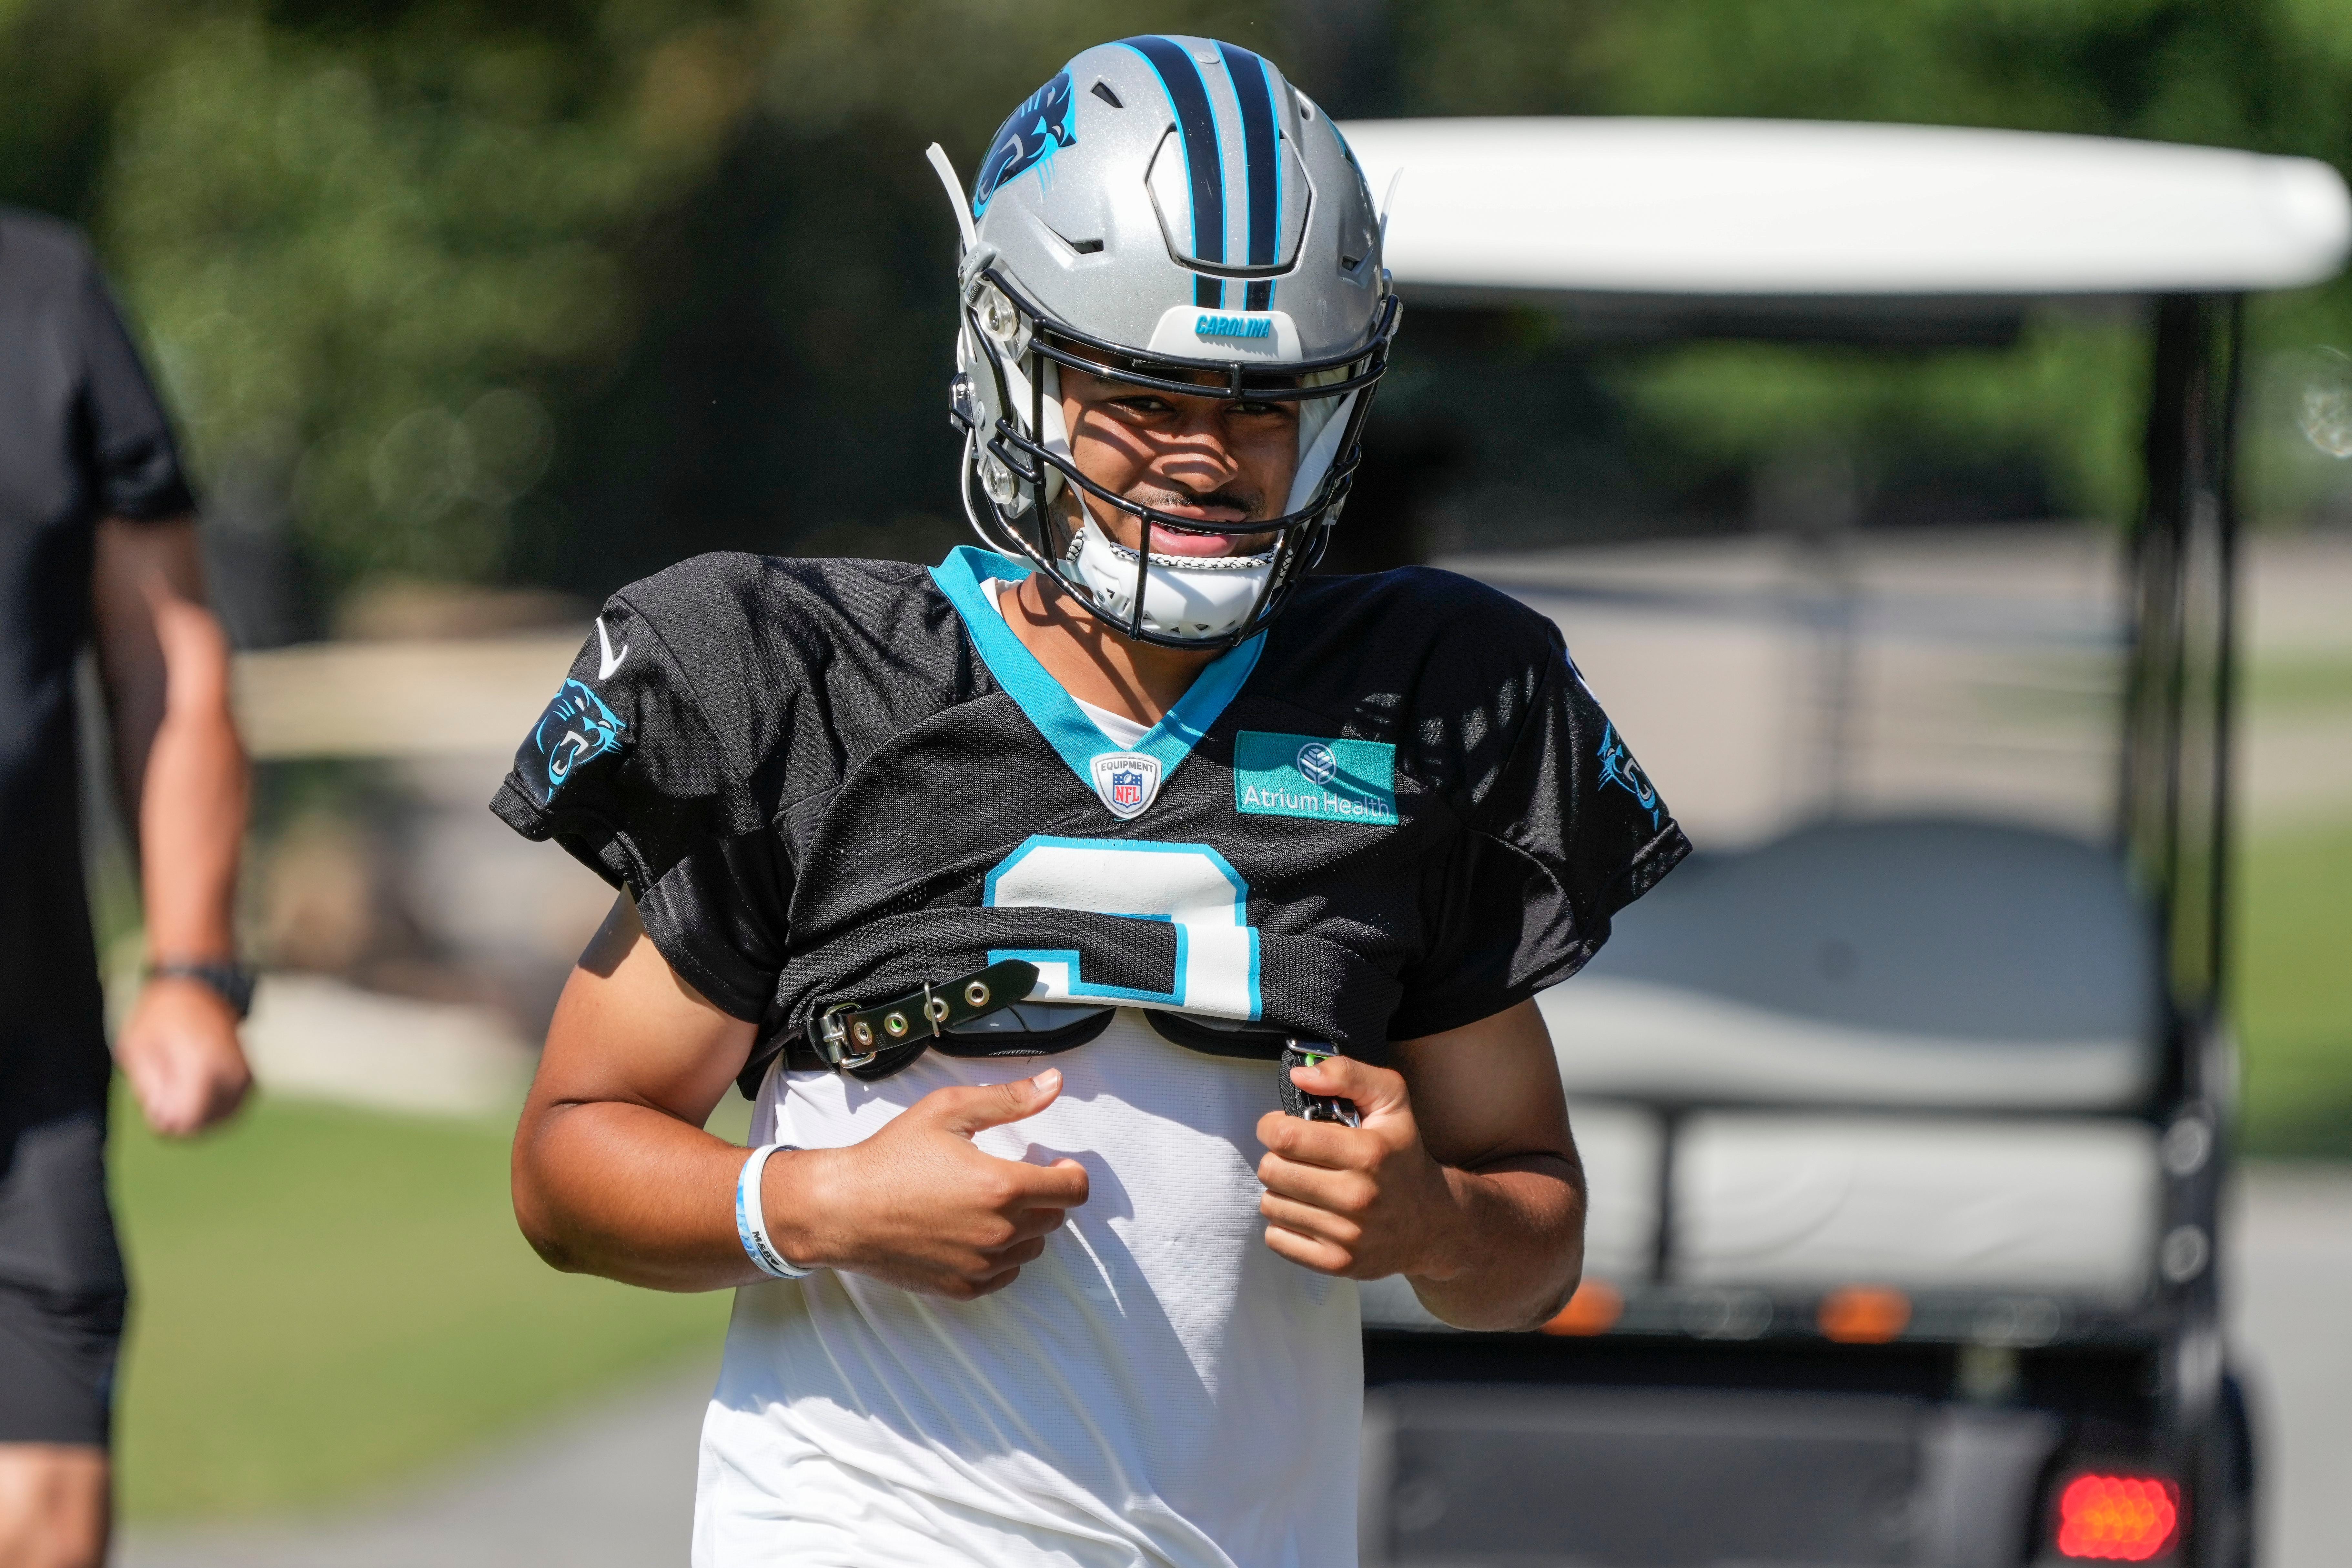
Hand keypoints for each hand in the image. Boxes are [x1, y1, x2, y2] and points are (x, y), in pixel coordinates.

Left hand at [116, 975, 252, 1136]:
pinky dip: (210, 1108)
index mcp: (204, 1067)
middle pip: (201, 1124)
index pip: (187, 1121)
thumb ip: (148, 1088)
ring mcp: (245, 1077)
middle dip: (177, 1117)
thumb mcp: (138, 1048)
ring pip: (218, 1120)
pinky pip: (230, 1110)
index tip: (152, 1103)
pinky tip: (194, 1090)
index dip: (163, 1121)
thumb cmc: (162, 1015)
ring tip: (177, 1086)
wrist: (199, 986)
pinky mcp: (249, 1078)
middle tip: (161, 1091)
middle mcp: (232, 1074)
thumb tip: (164, 1119)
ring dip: (195, 1113)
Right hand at [772, 1068, 1089, 1300]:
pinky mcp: (963, 1287)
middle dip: (1043, 1195)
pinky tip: (973, 1232)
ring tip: (987, 1204)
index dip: (1070, 1172)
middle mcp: (999, 1232)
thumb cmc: (890, 1158)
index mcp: (1002, 1187)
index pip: (1073, 1189)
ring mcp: (981, 1265)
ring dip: (1024, 1226)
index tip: (1053, 1164)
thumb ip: (1008, 1100)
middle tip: (1010, 1178)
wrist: (842, 1209)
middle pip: (1054, 1218)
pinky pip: (1005, 1274)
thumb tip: (1054, 1084)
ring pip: (1032, 1248)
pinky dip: (1000, 1256)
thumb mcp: (948, 1111)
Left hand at [1255, 1055, 1458, 1279]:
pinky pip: (1276, 1238)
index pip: (1285, 1136)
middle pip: (1272, 1170)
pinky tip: (1310, 1213)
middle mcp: (1358, 1196)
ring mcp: (1348, 1235)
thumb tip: (1300, 1075)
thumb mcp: (1391, 1101)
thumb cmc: (1403, 1156)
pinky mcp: (1337, 1263)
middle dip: (1277, 1158)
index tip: (1281, 1127)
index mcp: (1368, 1152)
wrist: (1433, 1222)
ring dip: (1281, 1191)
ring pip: (1271, 1204)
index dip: (1271, 1126)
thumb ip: (1347, 1074)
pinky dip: (1285, 1224)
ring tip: (1308, 1185)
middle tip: (1299, 1158)